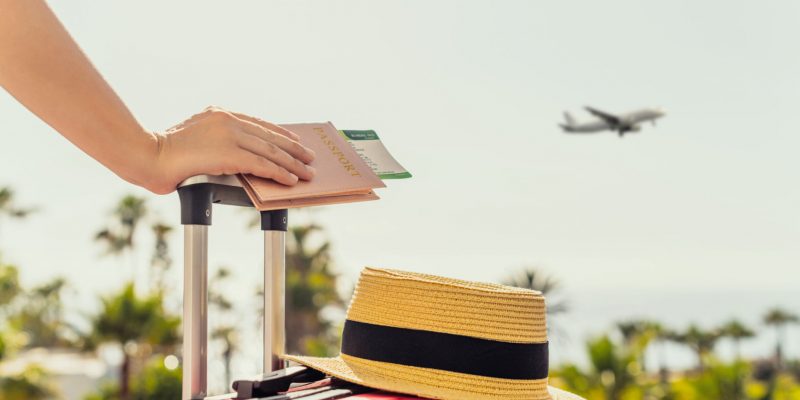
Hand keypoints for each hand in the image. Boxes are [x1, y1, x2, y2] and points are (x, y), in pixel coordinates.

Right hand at [149, 106, 315, 193]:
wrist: (148, 156)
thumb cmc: (165, 153)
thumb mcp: (194, 139)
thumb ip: (216, 141)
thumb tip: (235, 156)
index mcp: (219, 113)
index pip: (258, 123)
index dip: (279, 133)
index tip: (294, 140)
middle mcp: (227, 120)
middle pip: (269, 135)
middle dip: (293, 148)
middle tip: (310, 157)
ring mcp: (229, 135)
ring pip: (270, 150)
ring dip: (292, 163)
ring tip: (307, 172)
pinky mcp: (230, 153)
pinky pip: (262, 164)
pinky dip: (279, 172)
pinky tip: (291, 179)